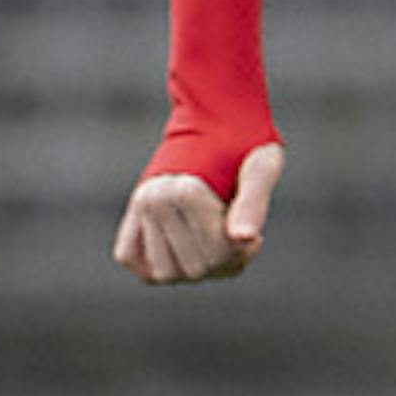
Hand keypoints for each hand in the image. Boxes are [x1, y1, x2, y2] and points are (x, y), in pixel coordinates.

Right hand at [115, 142, 282, 285]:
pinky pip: (132, 260)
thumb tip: (245, 239)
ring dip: (194, 268)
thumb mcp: (263, 168)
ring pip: (164, 273)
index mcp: (184, 189)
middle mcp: (153, 199)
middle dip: (223, 262)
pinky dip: (160, 264)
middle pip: (192, 269)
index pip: (214, 254)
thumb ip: (254, 203)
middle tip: (238, 240)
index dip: (241, 252)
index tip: (255, 238)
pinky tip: (188, 251)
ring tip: (216, 245)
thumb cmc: (246, 144)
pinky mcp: (132, 214)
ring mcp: (139, 207)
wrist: (217, 121)